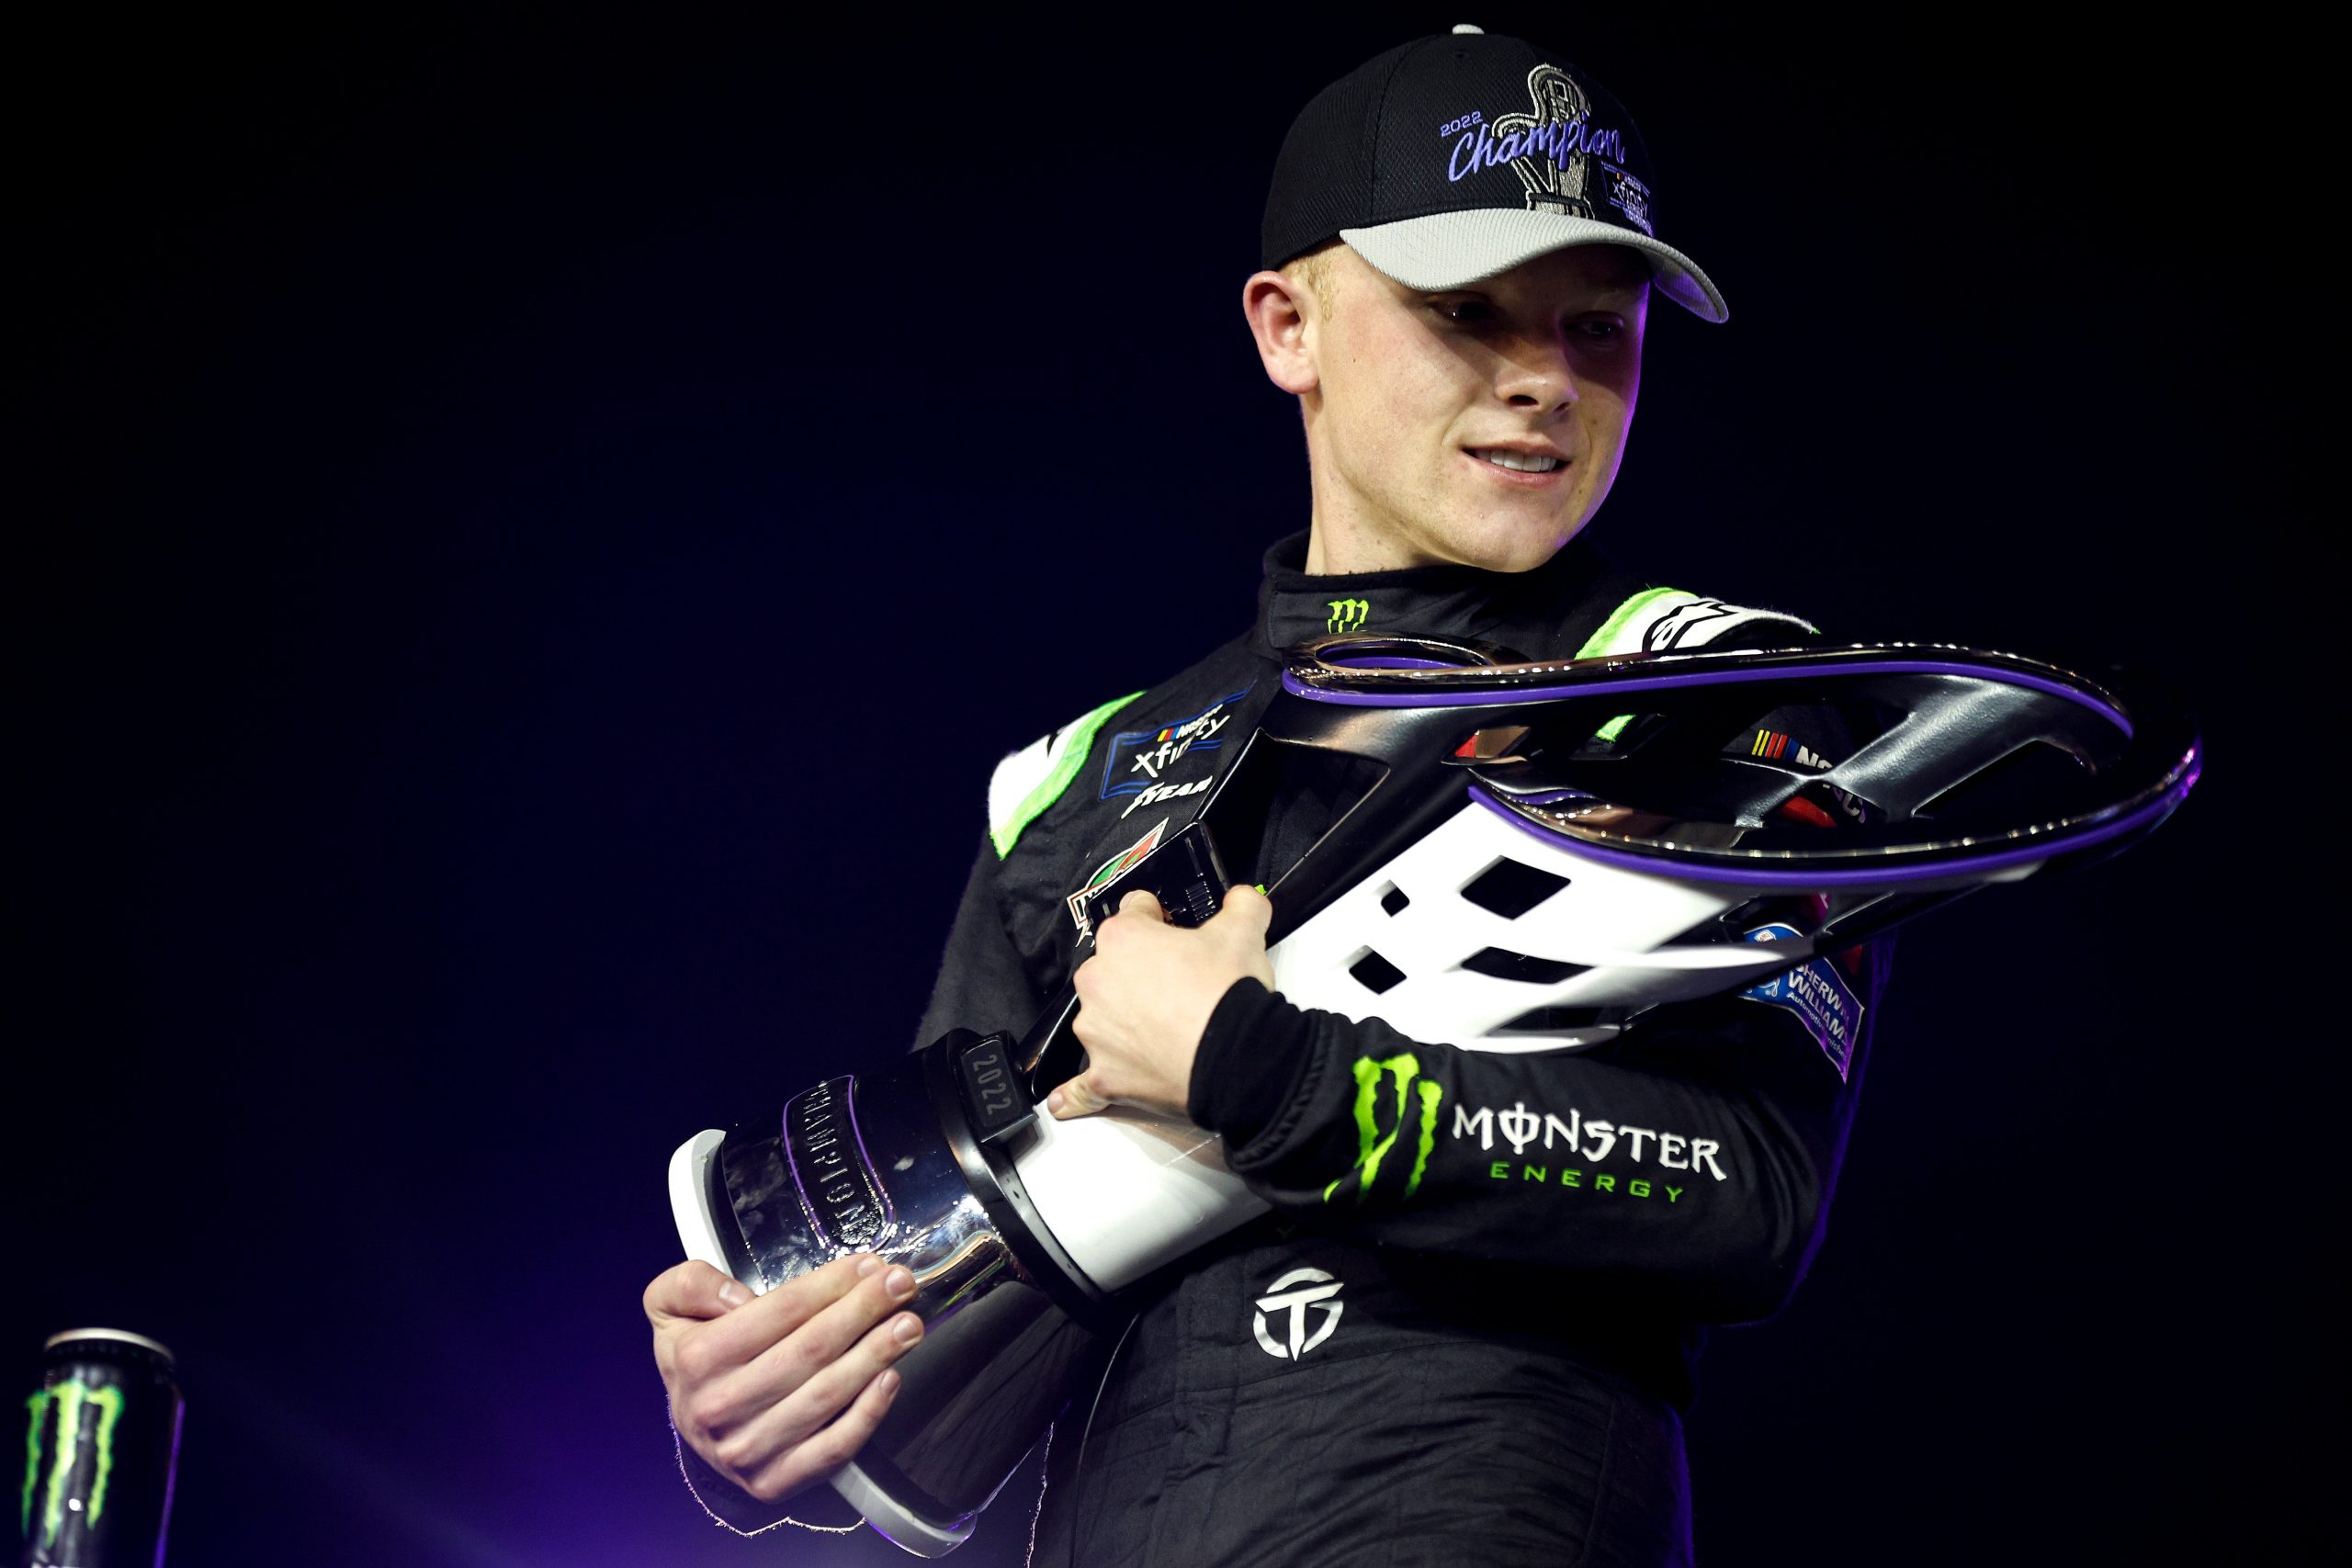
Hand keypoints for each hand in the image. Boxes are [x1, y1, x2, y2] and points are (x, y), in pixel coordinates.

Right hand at [644, 1254, 923, 1503]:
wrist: (695, 1429)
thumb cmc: (697, 1357)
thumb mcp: (671, 1308)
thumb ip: (689, 1284)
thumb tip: (736, 1295)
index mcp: (698, 1359)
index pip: (779, 1312)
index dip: (831, 1285)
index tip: (869, 1265)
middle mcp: (720, 1407)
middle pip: (809, 1350)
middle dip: (863, 1311)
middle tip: (901, 1284)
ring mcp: (748, 1451)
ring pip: (825, 1396)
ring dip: (876, 1355)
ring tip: (908, 1325)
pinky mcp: (775, 1482)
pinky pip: (832, 1448)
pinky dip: (867, 1414)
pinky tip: (891, 1378)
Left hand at [1053, 884, 1274, 1118]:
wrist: (1237, 1057)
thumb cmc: (1229, 994)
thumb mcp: (1245, 931)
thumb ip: (1241, 904)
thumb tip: (1243, 898)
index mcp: (1123, 938)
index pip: (1135, 913)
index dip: (1160, 922)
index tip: (1174, 934)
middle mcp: (1097, 980)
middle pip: (1113, 967)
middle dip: (1140, 973)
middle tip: (1179, 987)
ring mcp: (1096, 1031)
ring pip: (1101, 1018)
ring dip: (1121, 1023)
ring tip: (1164, 1032)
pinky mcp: (1104, 1075)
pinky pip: (1082, 1086)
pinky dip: (1074, 1095)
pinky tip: (1063, 1101)